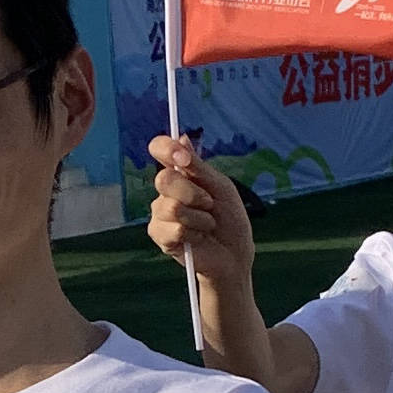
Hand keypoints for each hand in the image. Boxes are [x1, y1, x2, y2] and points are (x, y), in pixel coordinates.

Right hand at [145, 136, 256, 292]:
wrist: (233, 255)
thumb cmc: (229, 220)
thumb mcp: (220, 187)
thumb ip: (198, 166)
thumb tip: (182, 137)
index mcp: (181, 173)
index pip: (160, 149)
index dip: (166, 149)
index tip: (184, 160)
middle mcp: (166, 190)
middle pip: (165, 179)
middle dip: (194, 194)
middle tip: (209, 205)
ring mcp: (160, 213)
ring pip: (171, 207)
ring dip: (199, 218)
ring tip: (207, 226)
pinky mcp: (159, 235)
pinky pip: (174, 228)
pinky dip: (194, 234)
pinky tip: (198, 240)